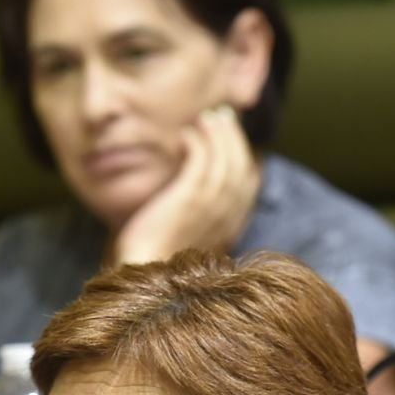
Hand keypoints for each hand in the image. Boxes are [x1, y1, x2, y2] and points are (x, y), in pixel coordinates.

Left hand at [111, 105, 260, 265]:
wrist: (145, 277)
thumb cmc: (158, 259)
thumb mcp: (186, 238)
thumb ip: (198, 217)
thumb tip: (195, 195)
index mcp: (231, 226)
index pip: (249, 183)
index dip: (244, 155)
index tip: (231, 139)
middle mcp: (226, 215)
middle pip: (241, 164)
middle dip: (233, 136)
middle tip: (221, 117)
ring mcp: (210, 206)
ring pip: (225, 158)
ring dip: (217, 133)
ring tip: (205, 118)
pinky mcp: (189, 198)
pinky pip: (202, 159)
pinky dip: (197, 142)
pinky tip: (185, 135)